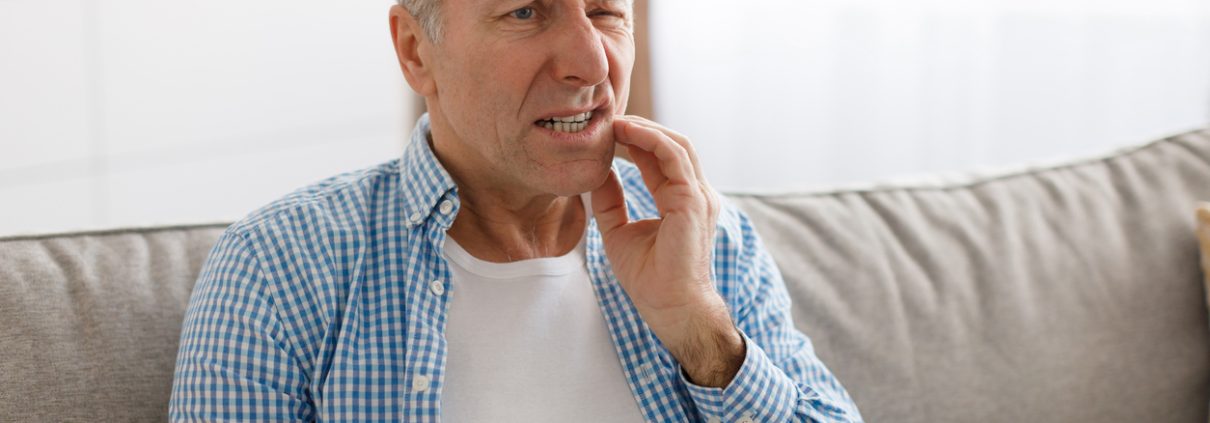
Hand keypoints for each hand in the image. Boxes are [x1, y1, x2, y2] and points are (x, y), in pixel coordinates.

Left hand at [590, 115, 744, 387]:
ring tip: (615, 122)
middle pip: (671, 145)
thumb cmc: (650, 278)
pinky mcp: (693, 200)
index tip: (607, 132)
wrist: (670, 308)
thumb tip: (596, 174)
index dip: (635, 140)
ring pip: (676, 144)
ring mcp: (698, 195)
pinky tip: (627, 133)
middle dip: (641, 128)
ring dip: (644, 128)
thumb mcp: (618, 231)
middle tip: (609, 120)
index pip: (661, 158)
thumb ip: (611, 201)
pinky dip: (650, 139)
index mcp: (681, 200)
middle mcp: (695, 194)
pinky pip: (674, 157)